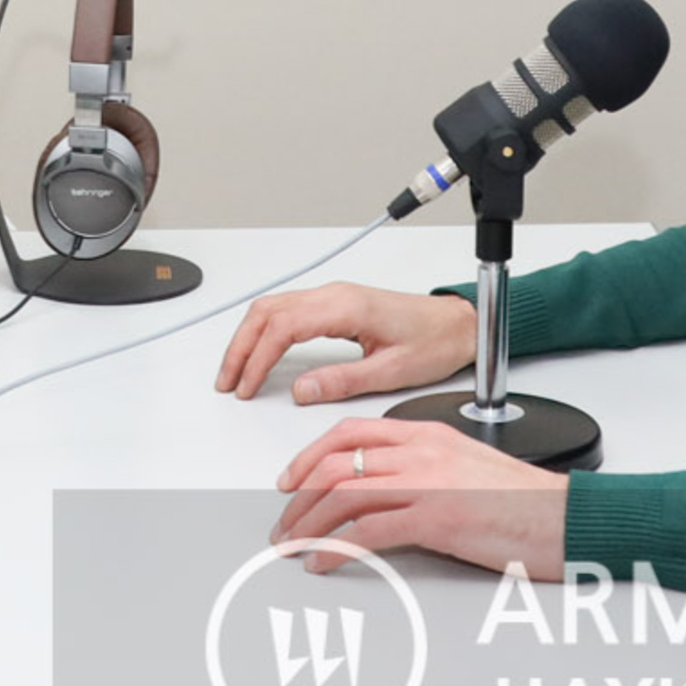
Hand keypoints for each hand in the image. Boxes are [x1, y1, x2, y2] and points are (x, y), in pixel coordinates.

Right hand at [215, 282, 475, 403]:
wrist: (457, 325)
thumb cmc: (433, 343)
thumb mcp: (390, 372)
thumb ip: (342, 381)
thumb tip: (301, 391)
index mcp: (346, 307)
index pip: (284, 327)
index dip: (258, 358)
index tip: (246, 385)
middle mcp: (334, 295)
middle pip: (268, 312)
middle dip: (241, 347)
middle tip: (228, 381)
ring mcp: (333, 296)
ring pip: (272, 308)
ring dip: (249, 337)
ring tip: (236, 371)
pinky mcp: (335, 304)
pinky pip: (287, 310)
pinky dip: (264, 331)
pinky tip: (259, 352)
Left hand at [270, 415, 568, 575]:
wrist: (565, 517)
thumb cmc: (525, 500)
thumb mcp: (467, 466)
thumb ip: (425, 467)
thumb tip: (386, 489)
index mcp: (428, 433)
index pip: (350, 432)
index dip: (309, 455)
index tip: (291, 480)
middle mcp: (422, 451)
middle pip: (337, 463)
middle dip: (299, 496)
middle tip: (284, 523)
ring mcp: (428, 482)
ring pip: (344, 494)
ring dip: (309, 524)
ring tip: (294, 547)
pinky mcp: (436, 517)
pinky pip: (368, 531)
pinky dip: (336, 548)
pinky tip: (324, 562)